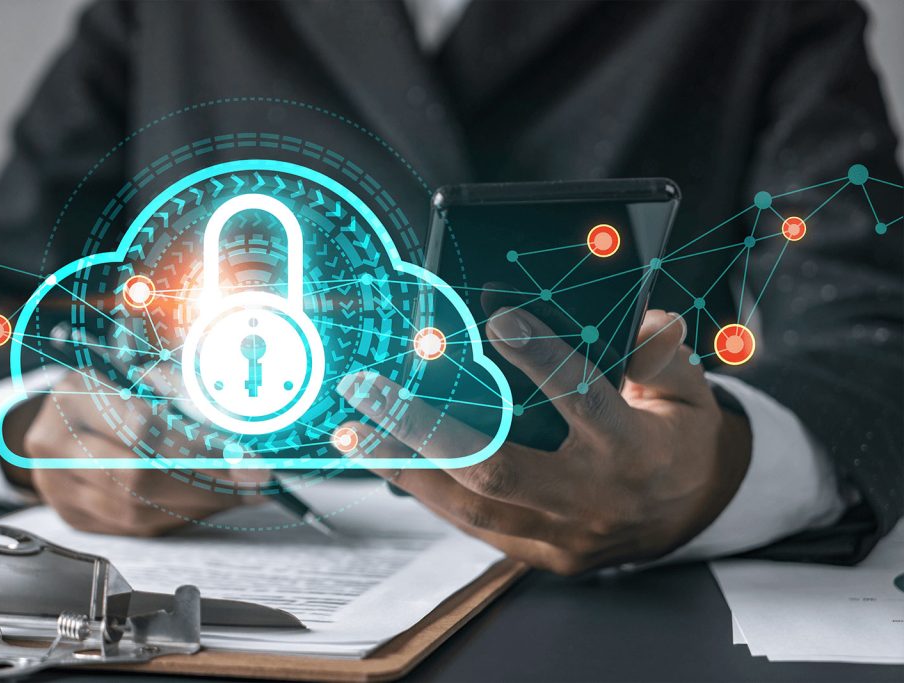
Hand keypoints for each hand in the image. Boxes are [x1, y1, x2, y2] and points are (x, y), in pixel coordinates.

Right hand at [9, 373, 266, 535]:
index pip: (142, 428)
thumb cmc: (106, 393)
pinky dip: (182, 516)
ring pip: (140, 507)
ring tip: (244, 493)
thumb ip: (179, 394)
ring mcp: (60, 489)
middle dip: (208, 481)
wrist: (54, 424)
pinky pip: (137, 526)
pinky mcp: (75, 519)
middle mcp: (56, 447)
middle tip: (256, 481)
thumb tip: (237, 433)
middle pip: (140, 474)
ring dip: (201, 503)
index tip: (247, 459)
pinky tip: (213, 504)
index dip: (199, 447)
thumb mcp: (137, 375)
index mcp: (72, 397)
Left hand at [335, 309, 750, 573]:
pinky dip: (429, 493)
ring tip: (354, 432)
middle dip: (425, 427)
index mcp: (634, 448)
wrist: (693, 514)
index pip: (583, 400)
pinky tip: (390, 463)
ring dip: (405, 467)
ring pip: (472, 506)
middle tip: (369, 389)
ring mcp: (563, 534)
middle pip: (499, 467)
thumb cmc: (678, 437)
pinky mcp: (542, 554)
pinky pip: (475, 527)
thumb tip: (639, 319)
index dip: (540, 359)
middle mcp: (593, 497)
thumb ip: (659, 353)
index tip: (496, 319)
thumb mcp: (686, 387)